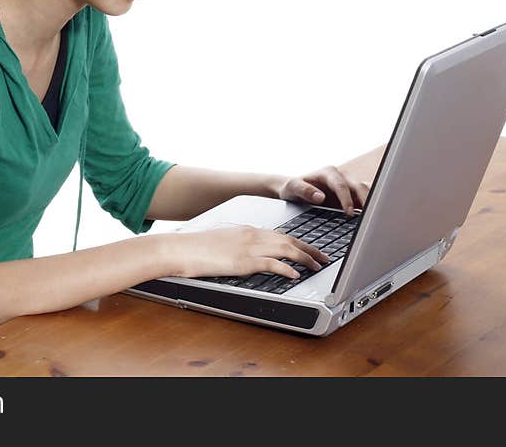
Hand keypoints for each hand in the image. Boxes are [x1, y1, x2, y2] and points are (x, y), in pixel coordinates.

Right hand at [170, 226, 330, 279]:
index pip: (280, 234)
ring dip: (305, 258)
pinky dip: (286, 269)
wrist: (182, 248)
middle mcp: (251, 235)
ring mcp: (248, 247)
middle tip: (324, 258)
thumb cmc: (197, 248)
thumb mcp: (223, 242)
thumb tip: (249, 255)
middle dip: (310, 249)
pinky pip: (271, 263)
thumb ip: (239, 245)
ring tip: (317, 266)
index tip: (311, 249)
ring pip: (285, 249)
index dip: (299, 242)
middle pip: (289, 240)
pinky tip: (295, 275)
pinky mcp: (243, 261)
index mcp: (247, 230)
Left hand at [275, 165, 370, 216]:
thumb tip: (320, 197)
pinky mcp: (352, 194)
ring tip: (374, 219)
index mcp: (328, 172)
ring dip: (371, 203)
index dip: (346, 199)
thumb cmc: (293, 188)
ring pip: (366, 190)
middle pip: (359, 186)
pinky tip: (371, 219)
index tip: (348, 213)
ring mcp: (348, 184)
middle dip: (365, 200)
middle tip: (368, 217)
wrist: (294, 189)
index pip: (341, 185)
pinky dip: (370, 207)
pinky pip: (365, 199)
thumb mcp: (292, 187)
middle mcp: (341, 176)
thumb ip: (304, 190)